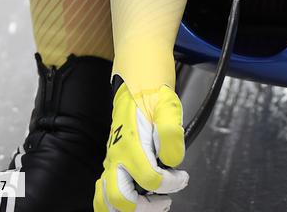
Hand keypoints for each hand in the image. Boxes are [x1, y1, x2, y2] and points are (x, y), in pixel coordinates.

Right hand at [94, 79, 187, 211]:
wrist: (135, 87)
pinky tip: (137, 200)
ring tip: (150, 205)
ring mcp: (111, 163)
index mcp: (132, 144)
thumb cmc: (152, 97)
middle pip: (119, 199)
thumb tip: (171, 159)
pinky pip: (103, 194)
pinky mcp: (110, 165)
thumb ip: (171, 132)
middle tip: (164, 202)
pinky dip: (117, 204)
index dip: (170, 183)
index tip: (182, 177)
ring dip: (128, 209)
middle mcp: (117, 157)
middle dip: (144, 208)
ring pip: (106, 201)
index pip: (150, 178)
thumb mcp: (168, 106)